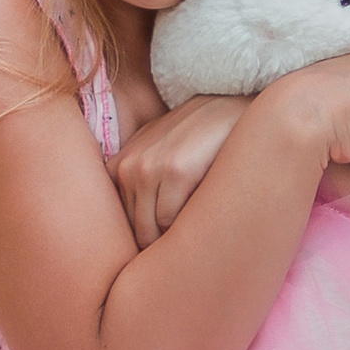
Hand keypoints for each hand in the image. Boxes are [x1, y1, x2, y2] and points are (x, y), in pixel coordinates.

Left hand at [116, 93, 248, 248]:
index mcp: (118, 167)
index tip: (167, 231)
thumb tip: (139, 238)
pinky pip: (171, 221)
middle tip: (185, 233)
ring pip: (150, 231)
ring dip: (172, 235)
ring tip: (195, 222)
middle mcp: (127, 167)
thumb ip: (140, 184)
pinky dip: (188, 224)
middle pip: (135, 231)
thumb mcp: (158, 154)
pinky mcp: (175, 171)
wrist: (231, 110)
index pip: (120, 224)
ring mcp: (148, 168)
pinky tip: (204, 208)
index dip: (146, 233)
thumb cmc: (198, 141)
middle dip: (158, 239)